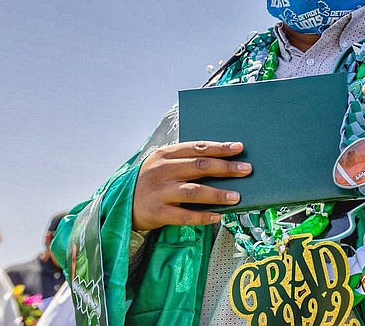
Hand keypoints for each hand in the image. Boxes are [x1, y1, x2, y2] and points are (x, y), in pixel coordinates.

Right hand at [132, 141, 251, 230]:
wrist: (118, 204)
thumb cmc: (149, 182)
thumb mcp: (162, 164)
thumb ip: (185, 161)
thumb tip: (221, 162)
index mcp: (165, 155)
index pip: (197, 148)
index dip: (220, 148)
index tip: (239, 148)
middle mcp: (162, 171)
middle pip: (199, 167)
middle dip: (226, 168)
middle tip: (246, 170)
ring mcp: (159, 192)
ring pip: (194, 191)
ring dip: (218, 194)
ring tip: (236, 196)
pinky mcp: (157, 212)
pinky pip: (184, 216)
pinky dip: (203, 216)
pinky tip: (218, 216)